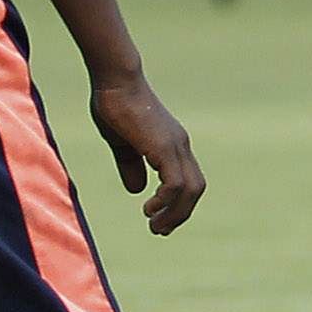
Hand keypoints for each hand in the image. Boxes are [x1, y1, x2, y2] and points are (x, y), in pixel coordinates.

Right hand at [89, 72, 204, 232]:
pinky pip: (175, 183)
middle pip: (196, 188)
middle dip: (181, 213)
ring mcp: (175, 146)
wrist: (115, 81)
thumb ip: (130, 165)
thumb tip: (137, 190)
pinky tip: (148, 208)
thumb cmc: (115, 105)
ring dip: (175, 213)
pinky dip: (166, 201)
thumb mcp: (121, 142)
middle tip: (159, 230)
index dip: (178, 203)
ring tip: (155, 226)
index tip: (160, 220)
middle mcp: (180, 146)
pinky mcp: (163, 147)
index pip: (188, 180)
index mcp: (172, 144)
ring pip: (190, 190)